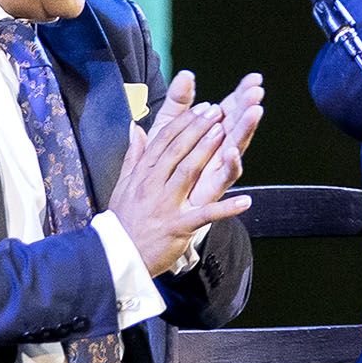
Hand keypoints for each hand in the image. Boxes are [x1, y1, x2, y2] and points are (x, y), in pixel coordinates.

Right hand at [113, 94, 251, 275]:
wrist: (115, 256)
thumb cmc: (123, 219)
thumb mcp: (124, 184)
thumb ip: (134, 156)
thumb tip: (136, 128)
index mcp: (143, 174)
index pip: (164, 141)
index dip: (185, 122)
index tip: (203, 106)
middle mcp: (154, 185)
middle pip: (177, 150)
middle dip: (198, 128)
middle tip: (218, 111)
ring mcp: (166, 205)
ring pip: (188, 173)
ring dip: (207, 151)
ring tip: (225, 133)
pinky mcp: (178, 227)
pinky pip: (205, 215)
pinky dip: (226, 209)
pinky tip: (246, 201)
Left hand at [161, 69, 264, 202]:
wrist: (152, 208)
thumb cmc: (164, 167)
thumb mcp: (167, 127)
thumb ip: (178, 102)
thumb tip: (186, 74)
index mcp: (209, 133)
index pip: (230, 109)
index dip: (242, 94)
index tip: (255, 78)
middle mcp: (217, 150)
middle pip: (236, 125)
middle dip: (247, 107)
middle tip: (257, 91)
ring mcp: (216, 169)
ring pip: (235, 147)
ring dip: (246, 130)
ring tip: (254, 112)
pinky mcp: (211, 190)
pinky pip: (225, 178)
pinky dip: (231, 166)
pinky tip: (232, 152)